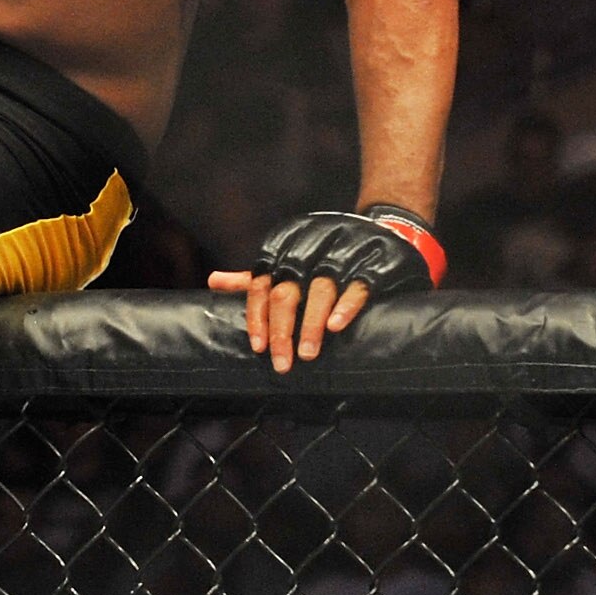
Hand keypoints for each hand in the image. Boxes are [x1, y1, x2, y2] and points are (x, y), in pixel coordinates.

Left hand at [208, 204, 440, 373]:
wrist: (383, 231)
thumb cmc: (327, 253)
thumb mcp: (288, 258)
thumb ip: (255, 276)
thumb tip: (212, 282)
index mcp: (286, 244)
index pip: (262, 282)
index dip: (257, 316)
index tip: (257, 347)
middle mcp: (312, 246)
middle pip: (288, 290)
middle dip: (282, 329)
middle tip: (282, 363)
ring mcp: (344, 253)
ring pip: (320, 289)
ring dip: (311, 324)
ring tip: (307, 354)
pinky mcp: (374, 263)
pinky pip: (358, 284)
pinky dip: (345, 305)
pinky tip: (335, 327)